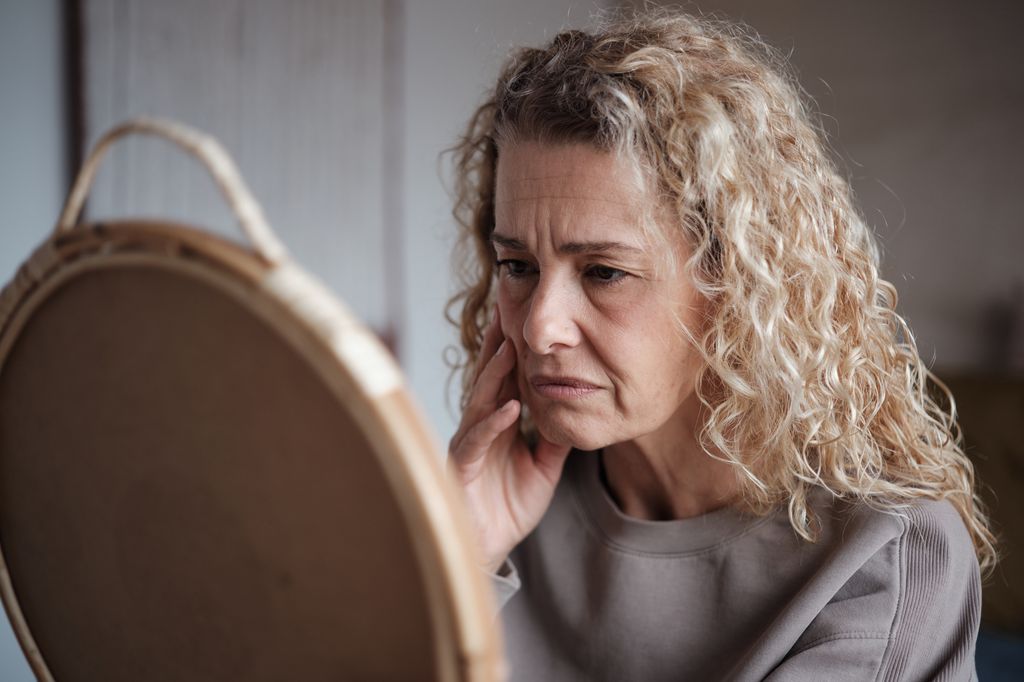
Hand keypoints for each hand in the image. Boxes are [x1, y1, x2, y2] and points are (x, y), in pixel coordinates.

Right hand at [447, 307, 570, 573]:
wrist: (488, 547)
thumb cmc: (507, 506)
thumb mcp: (542, 467)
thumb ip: (555, 438)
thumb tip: (577, 409)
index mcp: (497, 422)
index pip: (506, 377)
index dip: (515, 347)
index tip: (525, 314)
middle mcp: (480, 426)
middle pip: (489, 377)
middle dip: (498, 343)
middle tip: (508, 306)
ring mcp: (469, 444)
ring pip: (481, 401)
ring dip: (496, 374)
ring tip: (512, 347)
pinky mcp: (462, 467)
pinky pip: (478, 441)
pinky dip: (494, 423)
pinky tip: (510, 407)